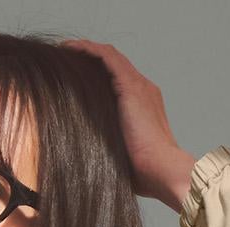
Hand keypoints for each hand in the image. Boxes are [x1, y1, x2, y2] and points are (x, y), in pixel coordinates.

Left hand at [61, 39, 195, 209]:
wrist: (164, 171)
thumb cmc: (146, 174)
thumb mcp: (122, 155)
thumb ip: (108, 146)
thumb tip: (84, 155)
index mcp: (143, 105)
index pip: (119, 80)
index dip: (98, 74)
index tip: (76, 77)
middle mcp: (143, 90)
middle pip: (114, 64)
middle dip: (90, 59)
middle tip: (66, 59)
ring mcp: (139, 86)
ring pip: (110, 56)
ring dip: (86, 50)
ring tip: (65, 50)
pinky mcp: (131, 88)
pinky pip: (107, 58)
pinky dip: (89, 51)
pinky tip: (72, 50)